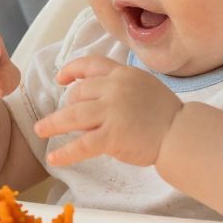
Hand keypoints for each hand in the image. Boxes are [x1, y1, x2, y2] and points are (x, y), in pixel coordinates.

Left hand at [35, 55, 180, 168]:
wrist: (182, 133)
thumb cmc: (166, 114)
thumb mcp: (144, 86)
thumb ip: (121, 85)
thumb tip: (95, 91)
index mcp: (124, 74)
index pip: (91, 64)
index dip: (72, 69)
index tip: (61, 78)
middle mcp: (115, 88)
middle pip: (78, 92)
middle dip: (68, 105)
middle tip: (64, 118)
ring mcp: (112, 111)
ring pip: (72, 116)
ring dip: (53, 124)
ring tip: (40, 130)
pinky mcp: (112, 136)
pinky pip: (82, 144)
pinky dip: (65, 152)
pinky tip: (54, 158)